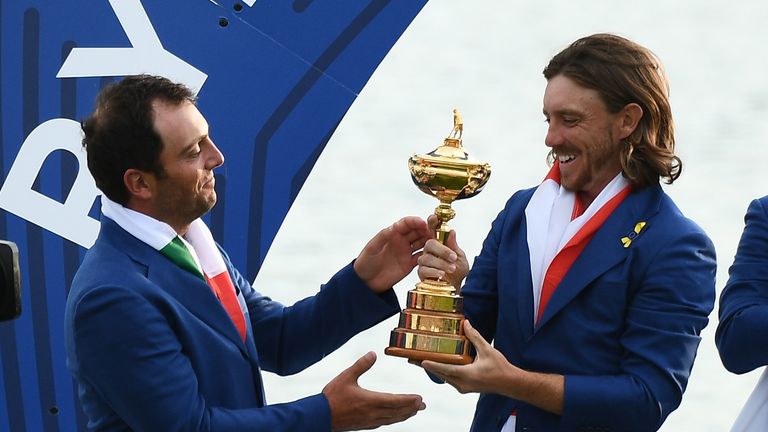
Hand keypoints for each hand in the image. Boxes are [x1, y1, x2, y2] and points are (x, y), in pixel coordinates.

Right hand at [323, 352, 425, 430]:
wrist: (319, 417)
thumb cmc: (332, 397)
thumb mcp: (346, 377)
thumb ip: (361, 365)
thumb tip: (373, 353)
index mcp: (370, 401)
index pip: (395, 401)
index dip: (409, 400)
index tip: (419, 398)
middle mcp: (372, 413)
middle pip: (397, 412)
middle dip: (411, 408)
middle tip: (422, 405)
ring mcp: (369, 421)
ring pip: (392, 419)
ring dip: (404, 415)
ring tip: (413, 412)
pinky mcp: (364, 425)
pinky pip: (383, 423)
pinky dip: (393, 420)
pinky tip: (393, 418)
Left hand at [354, 216, 430, 292]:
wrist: (365, 282)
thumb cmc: (366, 262)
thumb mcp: (372, 247)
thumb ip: (384, 236)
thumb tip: (396, 226)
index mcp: (392, 233)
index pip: (406, 223)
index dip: (416, 222)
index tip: (423, 223)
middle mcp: (401, 241)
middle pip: (417, 231)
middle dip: (427, 230)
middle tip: (435, 233)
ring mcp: (406, 252)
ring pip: (422, 243)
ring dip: (430, 242)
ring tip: (437, 244)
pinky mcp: (410, 264)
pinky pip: (422, 258)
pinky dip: (428, 256)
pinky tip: (432, 256)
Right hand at [417, 215, 468, 288]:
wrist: (455, 287)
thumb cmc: (457, 271)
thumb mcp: (459, 257)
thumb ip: (453, 245)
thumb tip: (451, 231)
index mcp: (439, 243)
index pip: (433, 230)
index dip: (431, 223)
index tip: (433, 217)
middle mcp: (429, 250)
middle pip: (429, 244)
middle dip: (442, 250)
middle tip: (453, 257)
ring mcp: (424, 261)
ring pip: (427, 258)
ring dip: (441, 263)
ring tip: (451, 268)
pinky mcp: (421, 272)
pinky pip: (424, 269)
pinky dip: (434, 272)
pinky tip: (442, 274)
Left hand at [421, 321, 563, 413]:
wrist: (510, 383)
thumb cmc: (500, 368)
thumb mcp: (487, 349)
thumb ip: (475, 336)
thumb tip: (465, 323)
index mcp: (467, 375)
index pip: (445, 370)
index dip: (432, 365)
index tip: (421, 361)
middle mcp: (463, 384)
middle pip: (441, 375)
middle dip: (428, 366)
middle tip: (414, 359)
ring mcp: (464, 387)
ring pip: (445, 378)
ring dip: (435, 370)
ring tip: (424, 361)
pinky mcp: (466, 387)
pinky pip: (450, 380)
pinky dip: (443, 372)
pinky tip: (439, 366)